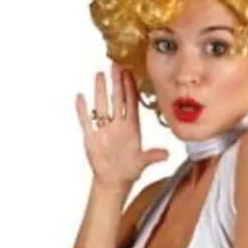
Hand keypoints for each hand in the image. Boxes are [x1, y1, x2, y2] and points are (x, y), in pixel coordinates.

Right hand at [74, 64, 169, 189]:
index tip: (130, 73)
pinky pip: (86, 121)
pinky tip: (80, 97)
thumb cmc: (129, 171)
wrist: (114, 182)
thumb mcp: (142, 163)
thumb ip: (153, 156)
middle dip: (116, 83)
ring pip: (102, 106)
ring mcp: (104, 130)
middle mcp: (117, 125)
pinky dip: (82, 110)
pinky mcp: (91, 138)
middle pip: (117, 100)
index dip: (130, 88)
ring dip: (100, 91)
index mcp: (131, 128)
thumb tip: (166, 154)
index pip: (131, 104)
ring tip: (99, 74)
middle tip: (116, 65)